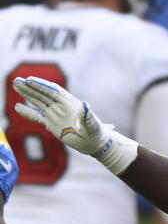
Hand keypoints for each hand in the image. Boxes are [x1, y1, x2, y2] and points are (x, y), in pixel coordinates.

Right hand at [12, 76, 136, 173]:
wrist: (95, 143)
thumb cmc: (96, 132)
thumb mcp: (93, 124)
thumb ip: (88, 116)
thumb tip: (86, 105)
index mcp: (70, 103)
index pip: (53, 90)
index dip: (41, 85)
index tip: (30, 80)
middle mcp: (61, 107)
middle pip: (43, 93)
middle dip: (30, 87)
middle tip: (17, 80)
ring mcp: (55, 114)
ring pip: (38, 102)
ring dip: (27, 94)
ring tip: (15, 86)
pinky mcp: (52, 124)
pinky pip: (37, 117)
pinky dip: (28, 113)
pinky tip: (17, 108)